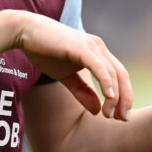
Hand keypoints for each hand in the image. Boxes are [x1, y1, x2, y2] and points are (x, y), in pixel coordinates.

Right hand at [13, 11, 132, 120]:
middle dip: (125, 99)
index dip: (124, 97)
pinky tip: (109, 97)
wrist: (25, 31)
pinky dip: (106, 82)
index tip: (120, 117)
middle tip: (122, 119)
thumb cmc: (44, 51)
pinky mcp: (81, 47)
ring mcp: (91, 46)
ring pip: (112, 73)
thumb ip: (81, 91)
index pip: (119, 75)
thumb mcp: (65, 76)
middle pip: (121, 75)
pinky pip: (99, 66)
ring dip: (114, 97)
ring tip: (109, 114)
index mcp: (97, 52)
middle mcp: (98, 47)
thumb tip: (96, 111)